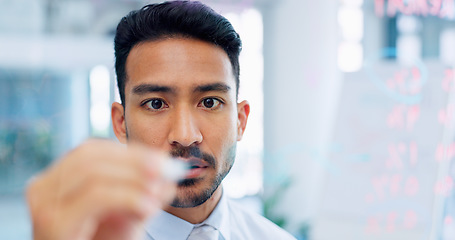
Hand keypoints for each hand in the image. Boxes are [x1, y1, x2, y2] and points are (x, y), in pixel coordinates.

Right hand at [26, 139, 175, 239]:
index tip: (163, 160)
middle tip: (167, 169)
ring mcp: (44, 203)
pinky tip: (148, 207)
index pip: (92, 150)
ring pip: (92, 173)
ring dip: (133, 178)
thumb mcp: (127, 214)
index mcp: (57, 179)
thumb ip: (144, 191)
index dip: (130, 152)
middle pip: (90, 155)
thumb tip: (170, 172)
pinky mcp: (53, 222)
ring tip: (158, 189)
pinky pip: (95, 196)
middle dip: (134, 160)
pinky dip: (127, 197)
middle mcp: (43, 187)